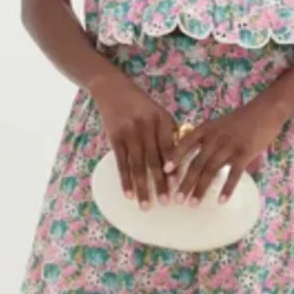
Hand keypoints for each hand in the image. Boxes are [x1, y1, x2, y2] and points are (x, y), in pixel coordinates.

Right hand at [90, 74, 179, 209]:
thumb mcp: (159, 113)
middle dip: (160, 183)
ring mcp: (129, 132)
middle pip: (154, 160)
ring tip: (145, 206)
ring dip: (141, 187)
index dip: (174, 168)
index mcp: (162, 120)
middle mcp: (146, 126)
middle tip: (166, 203)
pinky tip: (128, 194)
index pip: (170, 148)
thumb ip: (170, 133)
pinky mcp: (114, 137)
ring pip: (137, 165)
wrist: (113, 88)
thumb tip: (180, 160)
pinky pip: (121, 162)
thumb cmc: (141, 104)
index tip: (180, 187)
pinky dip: (124, 180)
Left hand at [163, 97, 287, 206]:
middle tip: (176, 199)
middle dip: (185, 182)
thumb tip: (196, 157)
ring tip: (192, 204)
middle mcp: (214, 138)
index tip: (165, 172)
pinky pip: (233, 174)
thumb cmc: (241, 119)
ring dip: (200, 188)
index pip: (185, 144)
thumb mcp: (219, 124)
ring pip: (211, 171)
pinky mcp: (244, 153)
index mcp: (206, 129)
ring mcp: (229, 146)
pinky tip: (221, 201)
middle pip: (196, 163)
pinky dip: (227, 189)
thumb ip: (207, 138)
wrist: (265, 110)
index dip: (175, 158)